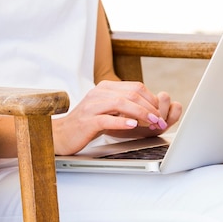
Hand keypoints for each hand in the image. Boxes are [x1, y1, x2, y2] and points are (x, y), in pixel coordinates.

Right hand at [52, 80, 181, 154]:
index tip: (161, 114)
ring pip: (121, 103)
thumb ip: (125, 105)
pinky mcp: (87, 121)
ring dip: (141, 114)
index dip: (152, 100)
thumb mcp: (108, 109)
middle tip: (161, 120)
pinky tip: (133, 126)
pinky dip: (122, 122)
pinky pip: (107, 119)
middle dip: (150, 108)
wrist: (61, 134)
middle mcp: (99, 93)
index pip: (136, 87)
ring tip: (152, 122)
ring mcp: (92, 106)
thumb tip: (151, 109)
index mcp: (106, 88)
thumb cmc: (87, 123)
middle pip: (131, 94)